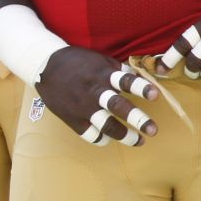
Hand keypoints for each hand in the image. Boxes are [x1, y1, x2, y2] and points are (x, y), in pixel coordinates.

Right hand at [36, 47, 159, 146]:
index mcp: (102, 74)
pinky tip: (110, 138)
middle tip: (153, 130)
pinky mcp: (72, 119)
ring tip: (138, 141)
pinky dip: (102, 139)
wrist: (45, 66)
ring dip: (124, 135)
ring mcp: (82, 107)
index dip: (141, 88)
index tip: (155, 95)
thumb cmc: (78, 62)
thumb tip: (140, 79)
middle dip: (137, 119)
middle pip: (117, 107)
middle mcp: (94, 91)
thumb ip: (119, 71)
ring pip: (105, 125)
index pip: (125, 81)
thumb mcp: (99, 60)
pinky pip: (90, 134)